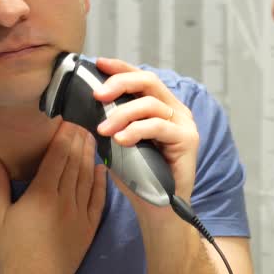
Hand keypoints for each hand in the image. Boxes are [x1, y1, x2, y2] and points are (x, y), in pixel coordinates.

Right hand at [0, 122, 106, 273]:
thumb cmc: (10, 252)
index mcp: (41, 194)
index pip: (57, 156)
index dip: (64, 136)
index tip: (67, 121)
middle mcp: (64, 199)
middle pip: (74, 162)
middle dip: (78, 140)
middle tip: (82, 123)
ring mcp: (79, 214)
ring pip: (87, 177)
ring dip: (89, 155)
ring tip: (91, 138)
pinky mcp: (89, 228)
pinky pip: (98, 199)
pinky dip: (101, 181)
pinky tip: (101, 168)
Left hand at [93, 58, 199, 206]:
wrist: (156, 209)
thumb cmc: (138, 176)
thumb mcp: (118, 142)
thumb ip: (110, 122)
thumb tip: (85, 104)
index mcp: (160, 107)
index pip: (141, 78)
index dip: (121, 68)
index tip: (99, 63)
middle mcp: (175, 110)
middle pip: (148, 82)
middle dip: (120, 84)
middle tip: (97, 96)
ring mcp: (184, 124)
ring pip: (150, 104)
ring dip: (122, 114)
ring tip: (104, 130)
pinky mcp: (188, 139)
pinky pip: (159, 126)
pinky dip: (137, 130)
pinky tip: (121, 140)